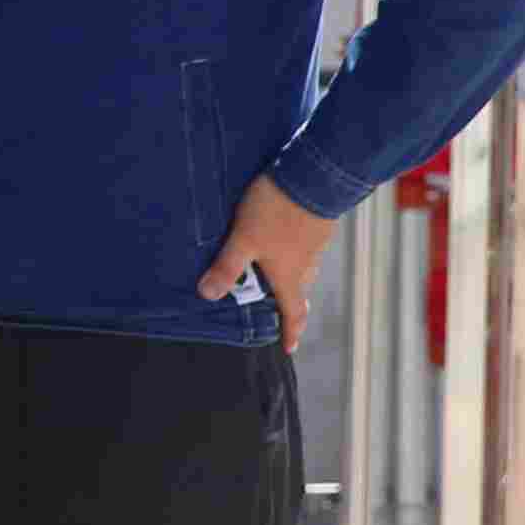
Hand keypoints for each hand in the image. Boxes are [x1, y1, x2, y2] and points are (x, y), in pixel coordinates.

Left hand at [198, 174, 335, 348]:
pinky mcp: (317, 226)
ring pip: (303, 269)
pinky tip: (283, 239)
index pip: (293, 312)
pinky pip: (306, 248)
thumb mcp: (244, 239)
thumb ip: (228, 267)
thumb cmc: (276, 212)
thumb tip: (207, 294)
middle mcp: (306, 265)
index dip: (291, 332)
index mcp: (289, 275)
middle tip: (277, 309)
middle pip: (298, 291)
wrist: (313, 177)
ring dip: (291, 276)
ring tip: (275, 273)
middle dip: (288, 303)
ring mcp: (314, 245)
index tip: (289, 348)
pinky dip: (295, 253)